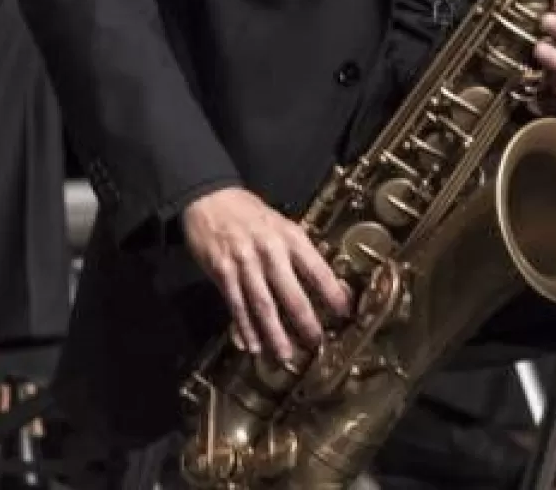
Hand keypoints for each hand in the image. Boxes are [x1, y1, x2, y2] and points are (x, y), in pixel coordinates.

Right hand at [181, 186, 351, 364]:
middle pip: (290, 293)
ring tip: (284, 355)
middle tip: (315, 342)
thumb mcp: (281, 225)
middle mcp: (270, 251)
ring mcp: (245, 263)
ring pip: (263, 305)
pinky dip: (244, 328)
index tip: (344, 311)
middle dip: (304, 321)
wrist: (211, 199)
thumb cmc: (252, 214)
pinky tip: (252, 345)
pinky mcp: (222, 273)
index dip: (332, 292)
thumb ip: (297, 253)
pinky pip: (236, 305)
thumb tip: (321, 284)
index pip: (317, 268)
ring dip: (274, 333)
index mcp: (290, 237)